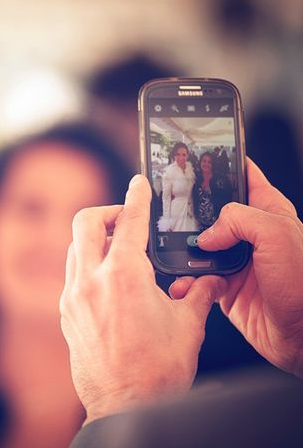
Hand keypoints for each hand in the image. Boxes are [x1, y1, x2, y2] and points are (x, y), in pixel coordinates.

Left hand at [60, 175, 225, 423]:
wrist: (125, 407)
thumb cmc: (157, 370)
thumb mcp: (188, 325)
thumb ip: (198, 294)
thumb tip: (208, 282)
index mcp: (124, 275)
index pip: (129, 221)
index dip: (136, 197)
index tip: (139, 183)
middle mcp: (90, 280)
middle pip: (84, 222)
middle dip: (106, 212)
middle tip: (124, 219)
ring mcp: (72, 297)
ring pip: (74, 248)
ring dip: (94, 240)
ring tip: (118, 252)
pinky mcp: (65, 313)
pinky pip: (71, 274)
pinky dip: (87, 265)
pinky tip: (107, 282)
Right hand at [171, 159, 302, 377]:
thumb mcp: (277, 234)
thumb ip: (238, 220)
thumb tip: (206, 233)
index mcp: (268, 213)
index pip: (244, 179)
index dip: (223, 166)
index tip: (198, 159)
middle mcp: (250, 236)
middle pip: (211, 214)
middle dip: (189, 214)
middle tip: (170, 213)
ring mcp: (236, 262)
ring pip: (198, 248)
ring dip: (183, 253)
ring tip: (175, 255)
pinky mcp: (225, 288)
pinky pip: (196, 280)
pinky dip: (186, 282)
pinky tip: (185, 284)